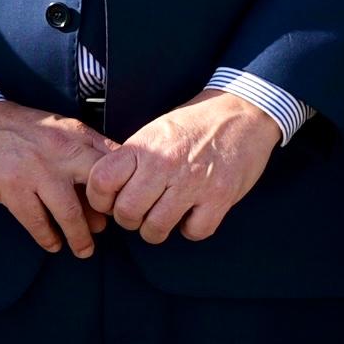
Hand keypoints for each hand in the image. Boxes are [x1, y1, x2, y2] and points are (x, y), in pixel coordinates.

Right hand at [0, 102, 108, 257]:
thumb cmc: (16, 128)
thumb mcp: (55, 128)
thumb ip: (81, 151)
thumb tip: (105, 189)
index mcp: (75, 134)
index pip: (113, 161)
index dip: (122, 186)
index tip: (123, 203)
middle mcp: (61, 151)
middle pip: (98, 189)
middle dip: (107, 215)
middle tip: (108, 231)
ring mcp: (36, 170)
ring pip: (69, 213)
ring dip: (79, 237)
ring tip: (84, 250)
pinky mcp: (12, 187)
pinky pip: (37, 222)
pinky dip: (48, 237)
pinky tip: (53, 245)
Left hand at [87, 89, 282, 244]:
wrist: (243, 112)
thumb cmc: (195, 123)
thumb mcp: (156, 131)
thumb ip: (133, 159)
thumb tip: (109, 191)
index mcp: (145, 146)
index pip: (102, 181)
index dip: (100, 199)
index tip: (111, 201)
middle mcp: (165, 164)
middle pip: (127, 212)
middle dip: (129, 220)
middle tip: (140, 213)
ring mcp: (193, 183)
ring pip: (156, 228)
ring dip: (156, 229)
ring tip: (164, 217)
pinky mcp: (220, 197)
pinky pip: (194, 232)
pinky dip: (192, 229)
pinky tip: (194, 215)